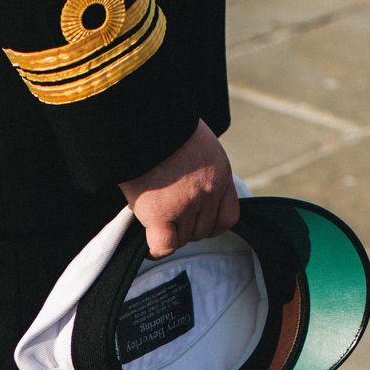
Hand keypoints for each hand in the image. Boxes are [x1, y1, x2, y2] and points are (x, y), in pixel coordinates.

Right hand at [118, 119, 240, 258]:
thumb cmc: (163, 127)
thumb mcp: (196, 143)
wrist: (141, 121)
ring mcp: (186, 204)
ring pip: (183, 238)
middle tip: (165, 212)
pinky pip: (164, 246)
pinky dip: (157, 249)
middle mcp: (208, 192)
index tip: (195, 220)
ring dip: (169, 232)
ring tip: (152, 212)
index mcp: (220, 173)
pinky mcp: (160, 213)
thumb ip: (199, 169)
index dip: (211, 223)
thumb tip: (186, 187)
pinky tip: (150, 242)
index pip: (228, 217)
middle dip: (185, 226)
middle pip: (202, 230)